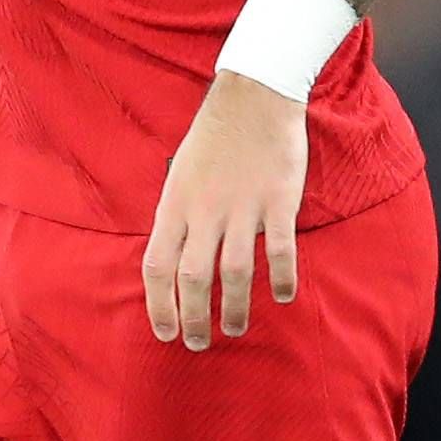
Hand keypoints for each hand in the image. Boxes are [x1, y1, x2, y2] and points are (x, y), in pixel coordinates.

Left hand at [141, 71, 306, 350]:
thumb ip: (176, 216)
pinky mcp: (278, 200)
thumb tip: (170, 260)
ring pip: (234, 271)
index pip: (157, 266)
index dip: (159, 305)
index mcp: (174, 204)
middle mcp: (204, 210)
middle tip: (200, 344)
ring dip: (234, 308)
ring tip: (235, 329)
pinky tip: (283, 296)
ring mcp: (242, 206)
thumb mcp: (179, 174)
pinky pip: (279, 249)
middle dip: (194, 318)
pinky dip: (281, 278)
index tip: (166, 331)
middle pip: (193, 278)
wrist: (253, 95)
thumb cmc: (213, 138)